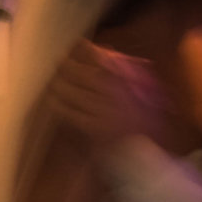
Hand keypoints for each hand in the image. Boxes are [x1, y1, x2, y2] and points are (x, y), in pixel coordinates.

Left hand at [47, 43, 166, 149]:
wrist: (147, 158)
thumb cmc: (148, 125)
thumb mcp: (148, 94)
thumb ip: (131, 71)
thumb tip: (109, 51)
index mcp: (132, 86)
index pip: (106, 60)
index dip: (89, 50)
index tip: (80, 43)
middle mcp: (117, 97)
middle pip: (85, 74)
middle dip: (69, 65)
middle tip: (60, 60)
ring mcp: (104, 114)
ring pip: (74, 92)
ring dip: (60, 83)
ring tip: (53, 78)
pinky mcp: (93, 130)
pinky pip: (71, 113)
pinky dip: (59, 104)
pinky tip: (52, 99)